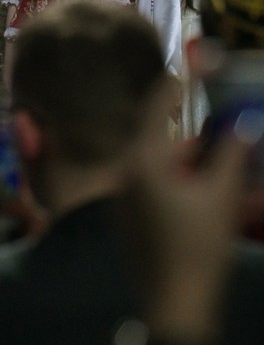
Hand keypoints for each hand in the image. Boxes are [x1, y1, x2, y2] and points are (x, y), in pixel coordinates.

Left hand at [126, 96, 250, 343]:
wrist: (175, 304)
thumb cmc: (197, 247)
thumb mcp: (221, 196)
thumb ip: (230, 153)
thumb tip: (243, 122)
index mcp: (141, 159)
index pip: (157, 105)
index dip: (180, 81)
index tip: (197, 62)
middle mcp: (124, 171)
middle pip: (158, 134)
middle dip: (189, 125)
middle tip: (217, 109)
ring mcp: (122, 195)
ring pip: (157, 161)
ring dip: (187, 156)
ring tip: (219, 152)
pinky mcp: (128, 216)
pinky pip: (153, 184)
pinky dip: (177, 178)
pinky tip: (202, 184)